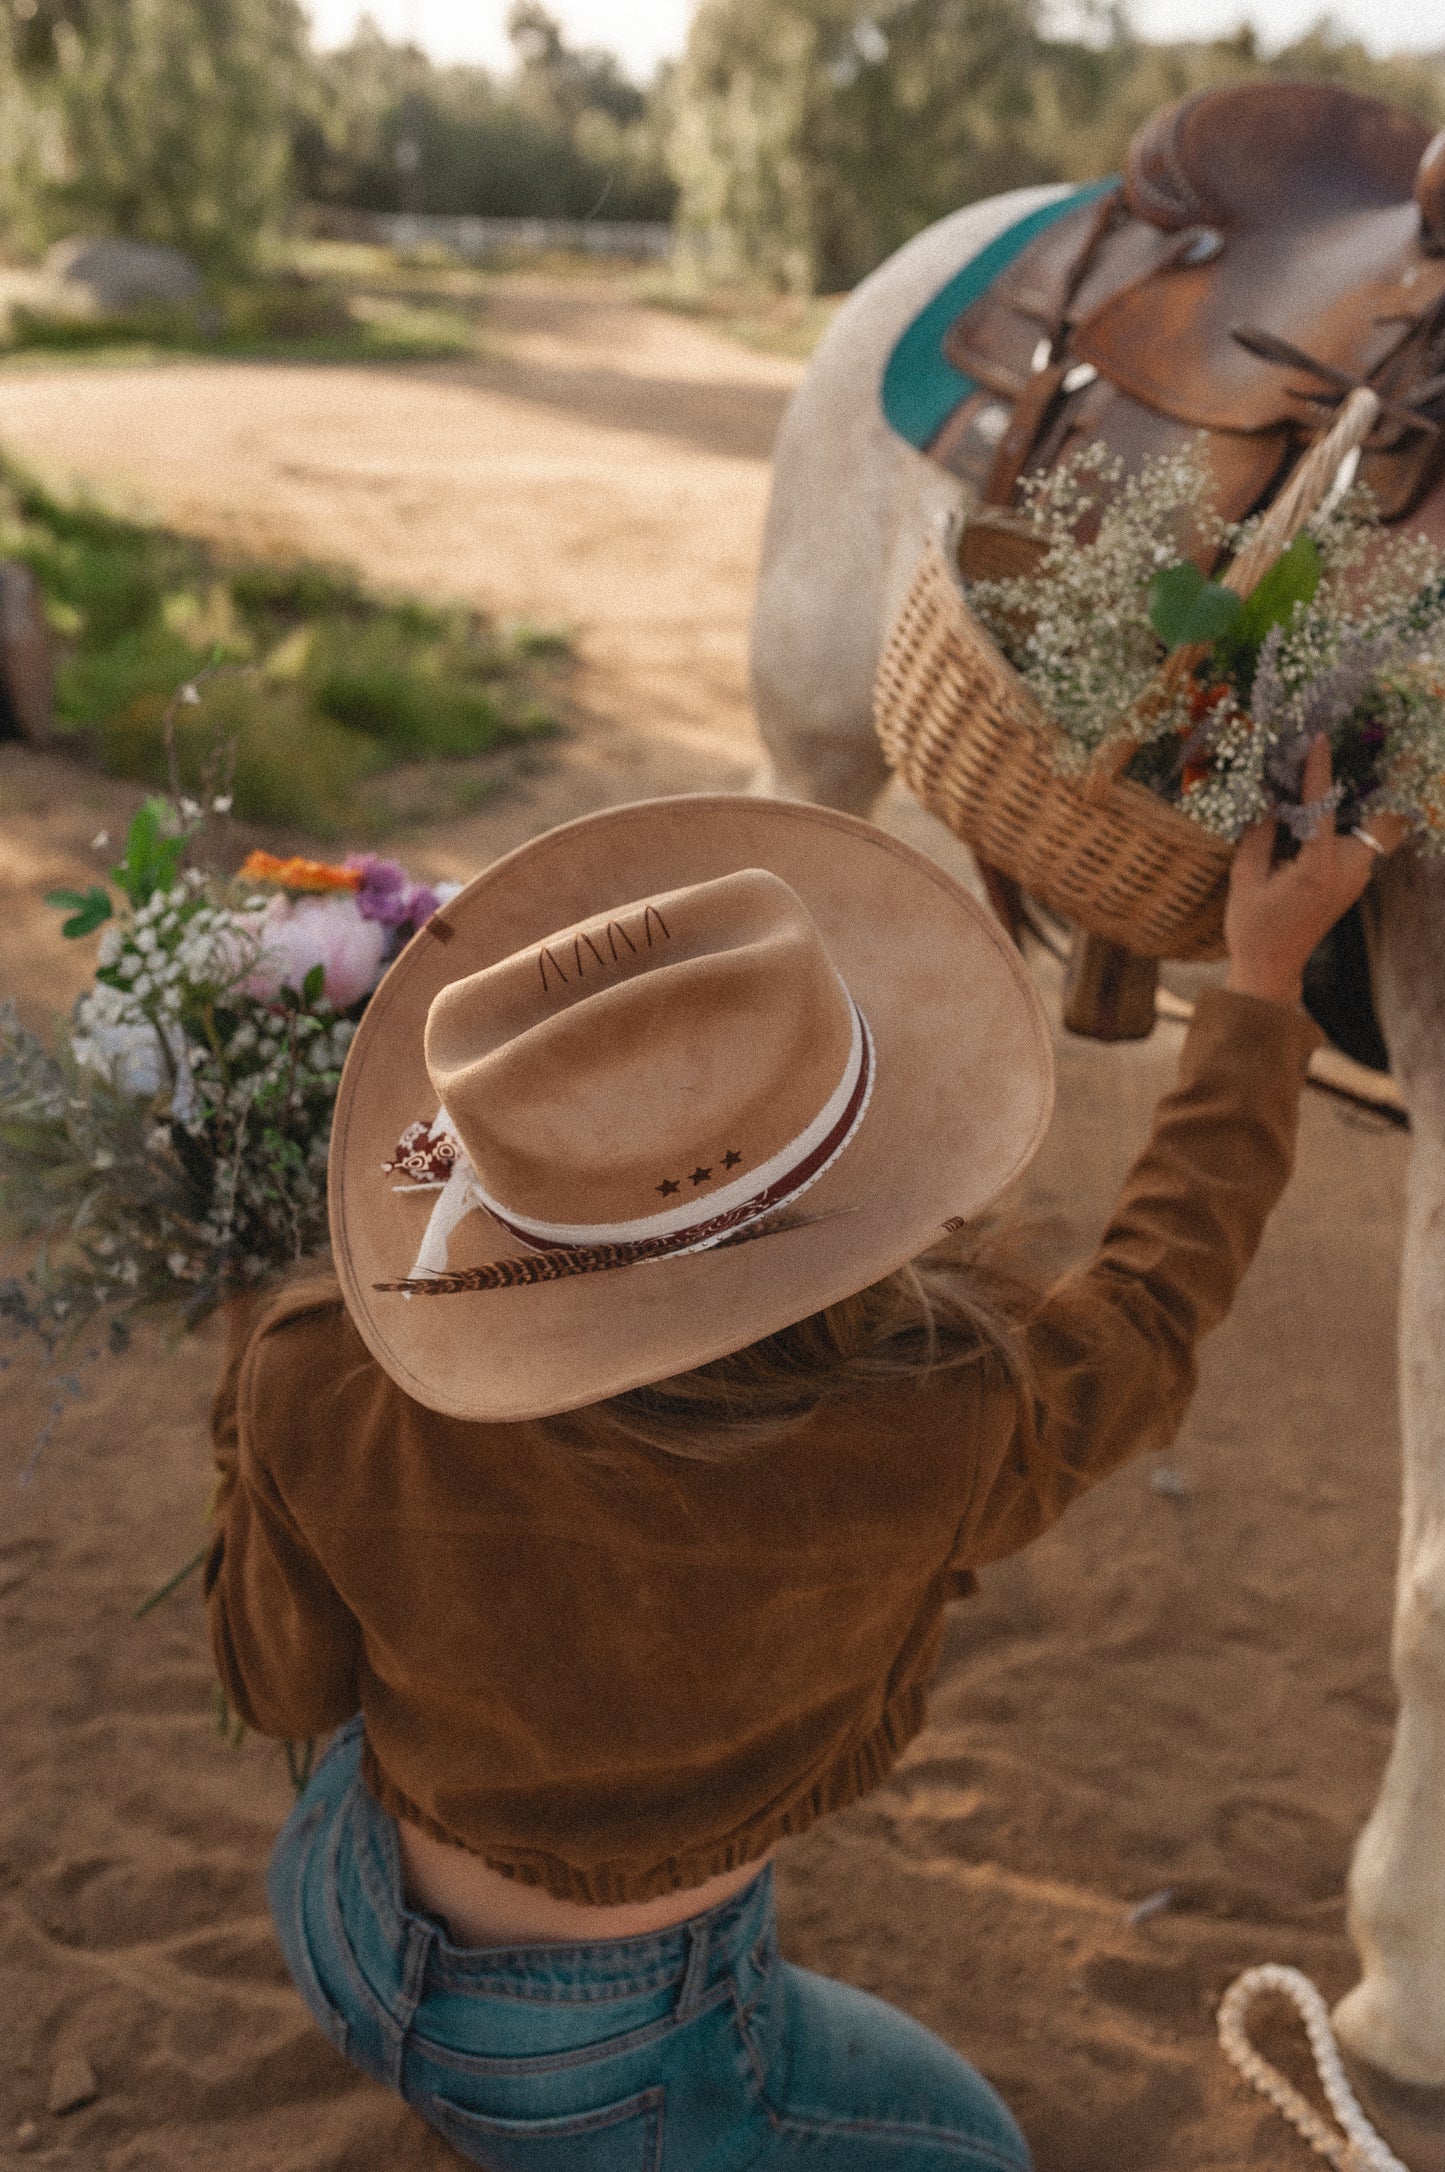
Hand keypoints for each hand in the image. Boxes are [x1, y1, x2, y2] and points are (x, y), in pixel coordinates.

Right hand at [1224, 736, 1406, 1006]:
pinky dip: (1356, 823)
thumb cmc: (1252, 926)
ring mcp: (1356, 879)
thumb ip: (1260, 832)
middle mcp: (1347, 871)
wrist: (1271, 969)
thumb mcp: (1245, 876)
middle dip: (1379, 787)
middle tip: (1371, 756)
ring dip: (1368, 804)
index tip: (1319, 738)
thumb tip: (1270, 795)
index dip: (1319, 769)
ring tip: (1345, 779)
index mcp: (1317, 868)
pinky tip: (1332, 810)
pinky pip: (1365, 844)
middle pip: (1382, 819)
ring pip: (1380, 831)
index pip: (1322, 806)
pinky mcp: (1353, 884)